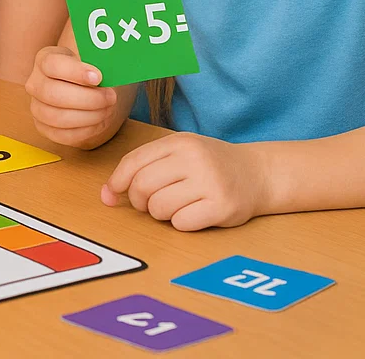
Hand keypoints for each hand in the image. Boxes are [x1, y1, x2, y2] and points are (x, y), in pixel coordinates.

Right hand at [25, 45, 121, 147]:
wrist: (83, 89)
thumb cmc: (88, 72)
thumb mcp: (91, 60)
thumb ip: (98, 63)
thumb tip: (107, 74)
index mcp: (44, 60)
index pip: (52, 65)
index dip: (75, 72)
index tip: (98, 77)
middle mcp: (35, 84)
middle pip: (53, 94)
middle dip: (88, 99)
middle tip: (111, 98)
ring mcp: (37, 108)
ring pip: (57, 117)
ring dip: (89, 116)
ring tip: (107, 110)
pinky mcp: (44, 128)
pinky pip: (63, 135)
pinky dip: (85, 130)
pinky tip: (100, 121)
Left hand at [104, 132, 270, 230]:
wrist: (258, 174)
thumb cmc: (210, 165)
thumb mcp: (179, 152)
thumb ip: (144, 166)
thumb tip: (106, 195)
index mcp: (180, 142)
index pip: (133, 162)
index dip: (116, 181)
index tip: (111, 194)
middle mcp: (195, 159)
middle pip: (142, 186)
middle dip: (138, 201)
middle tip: (149, 203)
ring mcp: (210, 183)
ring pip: (160, 207)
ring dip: (160, 214)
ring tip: (175, 206)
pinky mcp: (223, 207)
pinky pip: (182, 223)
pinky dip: (180, 223)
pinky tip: (193, 214)